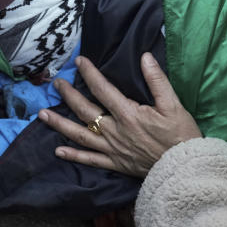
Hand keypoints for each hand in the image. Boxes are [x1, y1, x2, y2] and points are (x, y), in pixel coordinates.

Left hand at [39, 53, 201, 176]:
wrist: (184, 169)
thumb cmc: (180, 135)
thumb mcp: (173, 104)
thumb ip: (157, 80)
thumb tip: (145, 57)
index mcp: (128, 114)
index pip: (103, 89)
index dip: (89, 74)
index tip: (78, 62)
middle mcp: (114, 131)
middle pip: (85, 110)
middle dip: (68, 95)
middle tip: (56, 84)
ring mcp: (112, 149)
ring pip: (80, 135)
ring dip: (60, 124)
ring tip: (42, 114)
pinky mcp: (114, 164)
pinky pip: (90, 160)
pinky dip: (73, 155)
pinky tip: (58, 150)